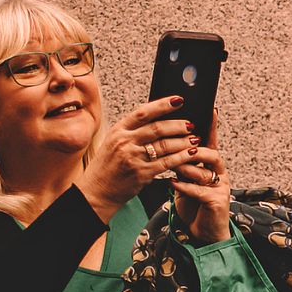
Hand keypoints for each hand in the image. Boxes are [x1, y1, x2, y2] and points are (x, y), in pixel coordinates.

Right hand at [76, 96, 198, 222]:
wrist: (97, 191)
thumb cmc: (107, 166)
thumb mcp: (114, 142)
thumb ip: (132, 131)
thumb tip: (158, 119)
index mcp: (119, 130)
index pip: (143, 112)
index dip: (163, 104)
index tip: (179, 100)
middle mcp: (125, 142)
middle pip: (158, 128)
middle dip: (178, 125)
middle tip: (191, 124)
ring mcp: (133, 157)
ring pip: (165, 145)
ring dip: (183, 142)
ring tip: (195, 139)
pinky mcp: (142, 173)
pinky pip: (167, 162)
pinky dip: (181, 157)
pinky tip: (190, 154)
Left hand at [170, 107, 230, 243]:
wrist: (203, 233)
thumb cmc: (193, 204)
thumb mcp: (185, 180)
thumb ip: (180, 163)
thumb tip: (166, 144)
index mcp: (212, 165)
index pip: (211, 141)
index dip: (211, 125)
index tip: (210, 108)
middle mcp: (220, 174)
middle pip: (210, 153)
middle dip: (193, 150)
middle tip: (180, 146)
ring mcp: (220, 187)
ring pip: (204, 171)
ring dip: (186, 168)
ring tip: (174, 168)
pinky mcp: (217, 202)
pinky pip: (200, 190)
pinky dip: (185, 186)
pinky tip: (173, 184)